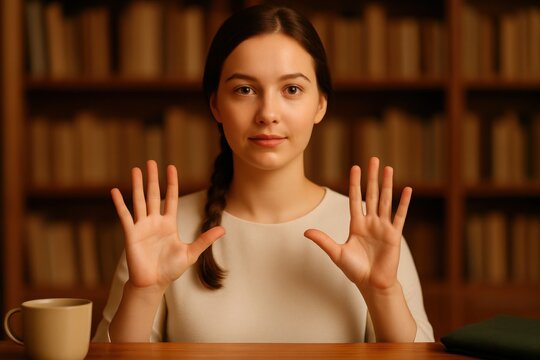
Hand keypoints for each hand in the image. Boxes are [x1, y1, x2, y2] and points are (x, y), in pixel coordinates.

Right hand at [111, 160, 224, 290]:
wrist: (153, 283)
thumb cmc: (170, 269)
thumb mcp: (191, 252)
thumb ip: (205, 239)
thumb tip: (223, 229)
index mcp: (168, 223)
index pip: (171, 198)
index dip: (171, 183)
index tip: (171, 167)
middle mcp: (154, 221)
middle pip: (154, 195)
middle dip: (153, 178)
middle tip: (151, 162)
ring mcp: (142, 226)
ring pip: (139, 200)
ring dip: (137, 185)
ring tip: (135, 170)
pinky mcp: (131, 234)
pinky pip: (125, 215)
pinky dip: (119, 203)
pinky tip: (115, 191)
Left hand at [304, 157, 411, 292]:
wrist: (372, 284)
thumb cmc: (355, 270)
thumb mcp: (336, 253)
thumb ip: (323, 240)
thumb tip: (305, 232)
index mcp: (356, 224)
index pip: (354, 198)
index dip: (355, 183)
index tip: (355, 167)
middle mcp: (370, 222)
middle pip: (371, 194)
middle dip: (371, 177)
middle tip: (373, 159)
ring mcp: (383, 227)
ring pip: (385, 200)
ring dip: (387, 184)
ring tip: (388, 168)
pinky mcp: (394, 235)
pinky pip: (399, 216)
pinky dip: (403, 203)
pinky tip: (407, 190)